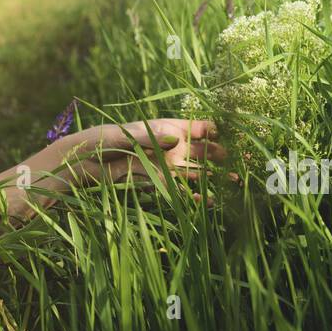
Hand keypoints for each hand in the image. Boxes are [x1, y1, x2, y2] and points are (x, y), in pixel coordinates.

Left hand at [69, 119, 235, 204]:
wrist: (86, 162)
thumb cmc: (105, 140)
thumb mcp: (126, 136)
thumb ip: (150, 137)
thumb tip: (176, 139)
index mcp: (166, 129)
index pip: (198, 128)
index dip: (217, 130)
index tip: (234, 135)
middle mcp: (171, 148)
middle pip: (204, 151)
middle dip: (225, 155)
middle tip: (245, 160)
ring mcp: (167, 167)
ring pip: (198, 172)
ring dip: (217, 177)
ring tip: (237, 182)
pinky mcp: (159, 185)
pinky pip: (183, 192)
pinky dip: (198, 197)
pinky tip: (213, 202)